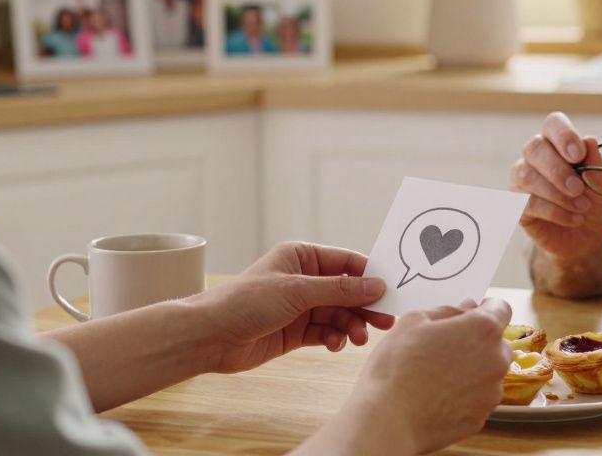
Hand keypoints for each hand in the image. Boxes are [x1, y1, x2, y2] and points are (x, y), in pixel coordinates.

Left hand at [192, 242, 395, 374]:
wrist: (210, 337)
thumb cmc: (245, 302)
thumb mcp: (297, 291)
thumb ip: (339, 290)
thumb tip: (376, 285)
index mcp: (302, 256)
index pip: (346, 262)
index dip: (370, 276)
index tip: (391, 291)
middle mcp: (304, 279)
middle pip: (347, 291)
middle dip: (365, 306)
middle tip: (385, 321)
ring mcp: (301, 306)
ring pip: (339, 314)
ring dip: (351, 325)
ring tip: (357, 338)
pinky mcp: (297, 331)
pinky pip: (326, 332)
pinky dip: (335, 338)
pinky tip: (336, 345)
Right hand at [332, 298, 512, 454]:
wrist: (388, 421)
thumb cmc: (397, 367)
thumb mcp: (413, 321)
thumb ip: (447, 310)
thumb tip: (466, 308)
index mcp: (483, 329)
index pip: (501, 309)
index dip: (486, 308)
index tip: (469, 314)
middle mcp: (496, 360)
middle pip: (496, 343)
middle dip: (476, 341)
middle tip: (442, 347)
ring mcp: (491, 393)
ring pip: (487, 373)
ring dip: (470, 370)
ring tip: (434, 376)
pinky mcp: (480, 418)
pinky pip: (476, 399)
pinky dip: (462, 396)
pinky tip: (436, 397)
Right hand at [511, 112, 601, 259]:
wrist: (587, 238)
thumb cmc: (594, 204)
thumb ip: (596, 165)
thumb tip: (589, 140)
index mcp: (558, 144)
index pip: (553, 124)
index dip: (563, 135)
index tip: (578, 155)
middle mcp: (535, 157)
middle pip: (534, 148)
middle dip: (557, 170)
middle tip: (578, 188)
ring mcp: (522, 180)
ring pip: (527, 176)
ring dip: (557, 194)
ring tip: (582, 207)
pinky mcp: (516, 205)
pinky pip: (527, 202)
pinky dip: (555, 212)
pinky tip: (573, 219)